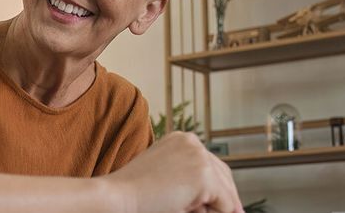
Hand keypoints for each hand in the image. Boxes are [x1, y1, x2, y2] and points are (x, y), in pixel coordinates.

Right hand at [101, 132, 241, 212]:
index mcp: (181, 139)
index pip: (210, 163)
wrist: (117, 197)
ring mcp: (199, 158)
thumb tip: (218, 200)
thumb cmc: (133, 193)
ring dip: (217, 207)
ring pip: (226, 190)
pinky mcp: (204, 177)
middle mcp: (193, 142)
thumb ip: (187, 181)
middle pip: (223, 173)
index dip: (219, 186)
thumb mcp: (164, 178)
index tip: (224, 203)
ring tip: (193, 210)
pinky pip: (226, 204)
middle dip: (227, 197)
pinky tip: (190, 212)